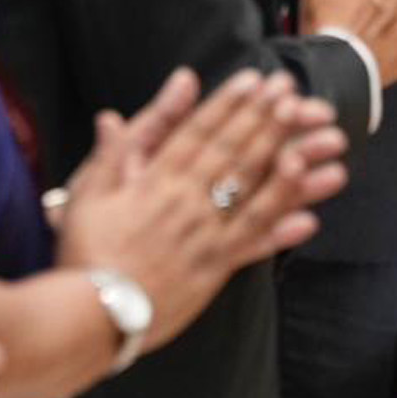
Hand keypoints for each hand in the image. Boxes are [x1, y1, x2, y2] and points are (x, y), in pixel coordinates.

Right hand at [58, 68, 349, 349]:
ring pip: (249, 191)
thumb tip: (113, 114)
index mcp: (152, 182)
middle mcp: (182, 203)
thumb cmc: (84, 255)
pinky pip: (252, 243)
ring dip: (284, 161)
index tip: (253, 80)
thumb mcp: (87, 197)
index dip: (227, 104)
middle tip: (290, 88)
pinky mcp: (213, 268)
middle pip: (229, 152)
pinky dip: (280, 228)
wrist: (84, 317)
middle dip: (262, 117)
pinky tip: (310, 215)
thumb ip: (112, 155)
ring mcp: (201, 235)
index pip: (196, 133)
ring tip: (312, 139)